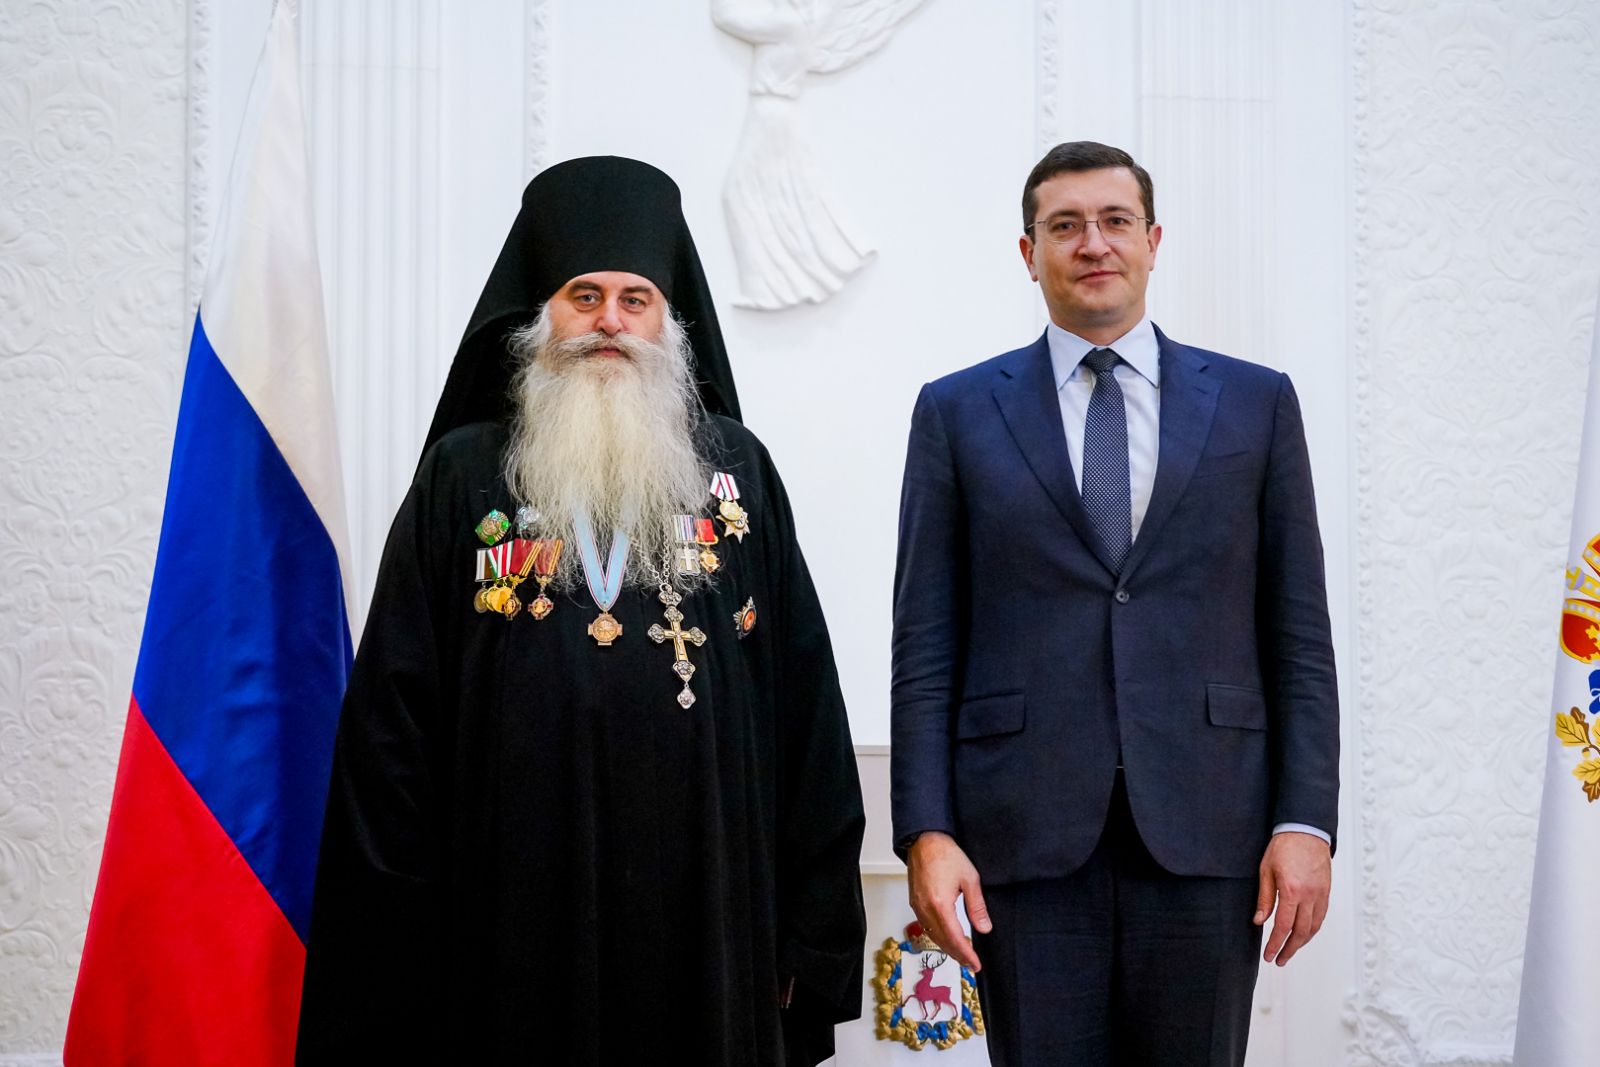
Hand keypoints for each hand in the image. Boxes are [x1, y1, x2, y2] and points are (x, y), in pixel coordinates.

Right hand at [906, 832, 991, 971]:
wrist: (925, 840)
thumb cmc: (946, 854)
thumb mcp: (970, 879)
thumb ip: (976, 906)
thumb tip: (984, 928)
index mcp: (940, 905)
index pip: (955, 938)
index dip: (966, 954)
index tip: (975, 964)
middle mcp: (925, 909)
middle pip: (942, 941)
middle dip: (958, 955)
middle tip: (971, 964)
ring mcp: (917, 907)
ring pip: (932, 936)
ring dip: (947, 947)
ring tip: (962, 954)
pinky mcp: (914, 903)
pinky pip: (926, 927)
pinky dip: (937, 936)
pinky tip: (947, 937)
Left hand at [1254, 831, 1330, 965]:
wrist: (1306, 830)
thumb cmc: (1282, 847)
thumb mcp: (1266, 870)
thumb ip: (1264, 898)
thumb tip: (1259, 921)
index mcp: (1291, 891)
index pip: (1283, 926)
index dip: (1275, 944)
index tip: (1268, 956)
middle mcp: (1309, 896)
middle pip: (1301, 932)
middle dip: (1289, 949)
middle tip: (1278, 960)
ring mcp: (1320, 894)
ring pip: (1313, 927)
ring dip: (1302, 942)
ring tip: (1289, 951)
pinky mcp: (1326, 891)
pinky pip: (1321, 916)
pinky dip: (1312, 929)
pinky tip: (1303, 935)